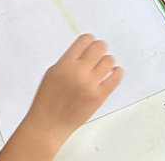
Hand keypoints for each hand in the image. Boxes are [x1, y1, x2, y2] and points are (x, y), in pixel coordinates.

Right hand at [23, 34, 122, 150]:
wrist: (48, 124)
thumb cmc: (48, 99)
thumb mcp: (53, 72)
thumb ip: (69, 60)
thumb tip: (86, 49)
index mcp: (65, 64)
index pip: (85, 40)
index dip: (89, 40)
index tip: (90, 43)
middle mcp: (78, 72)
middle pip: (99, 46)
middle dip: (99, 48)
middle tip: (97, 54)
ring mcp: (90, 85)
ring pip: (109, 60)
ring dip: (106, 61)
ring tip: (102, 67)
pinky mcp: (99, 97)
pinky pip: (115, 78)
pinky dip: (116, 72)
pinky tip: (113, 72)